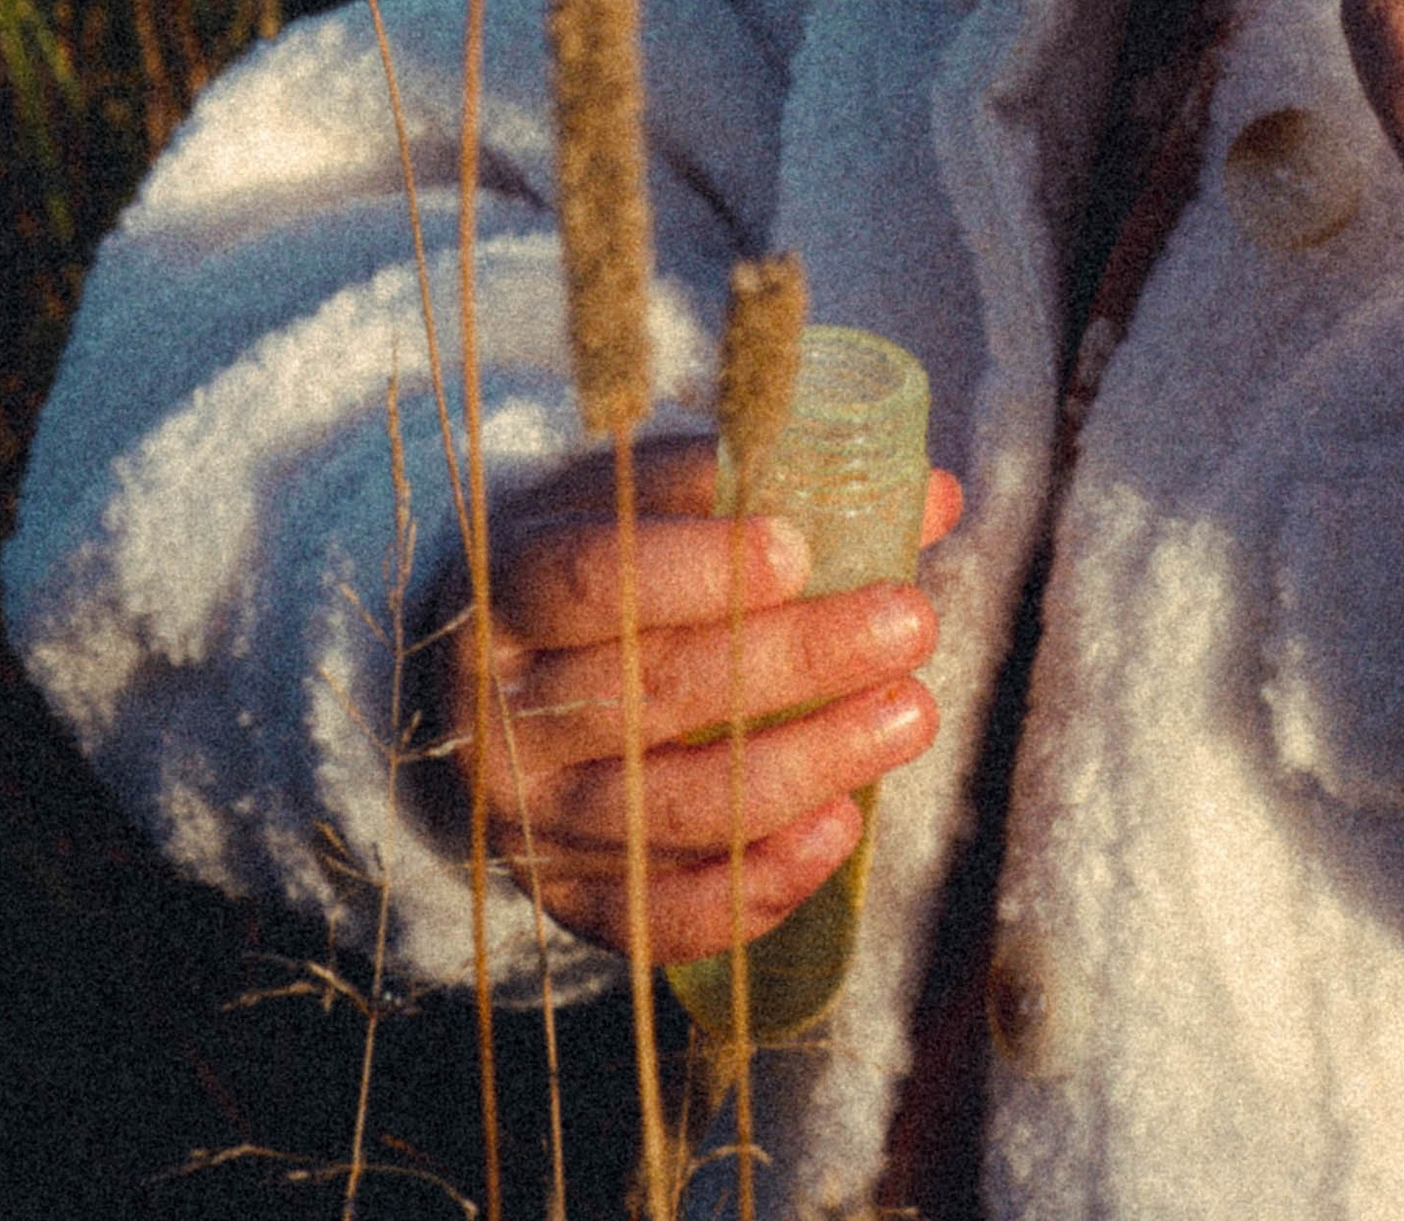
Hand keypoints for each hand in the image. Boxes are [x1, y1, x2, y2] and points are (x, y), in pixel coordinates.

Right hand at [438, 435, 963, 964]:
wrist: (472, 688)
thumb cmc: (588, 571)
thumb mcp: (636, 501)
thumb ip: (763, 487)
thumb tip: (932, 496)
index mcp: (506, 594)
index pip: (594, 580)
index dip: (697, 568)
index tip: (800, 548)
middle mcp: (504, 717)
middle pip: (659, 694)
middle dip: (800, 661)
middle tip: (909, 623)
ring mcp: (532, 823)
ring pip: (681, 808)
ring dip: (811, 765)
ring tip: (911, 715)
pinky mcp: (567, 901)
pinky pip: (667, 915)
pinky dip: (761, 882)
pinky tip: (841, 826)